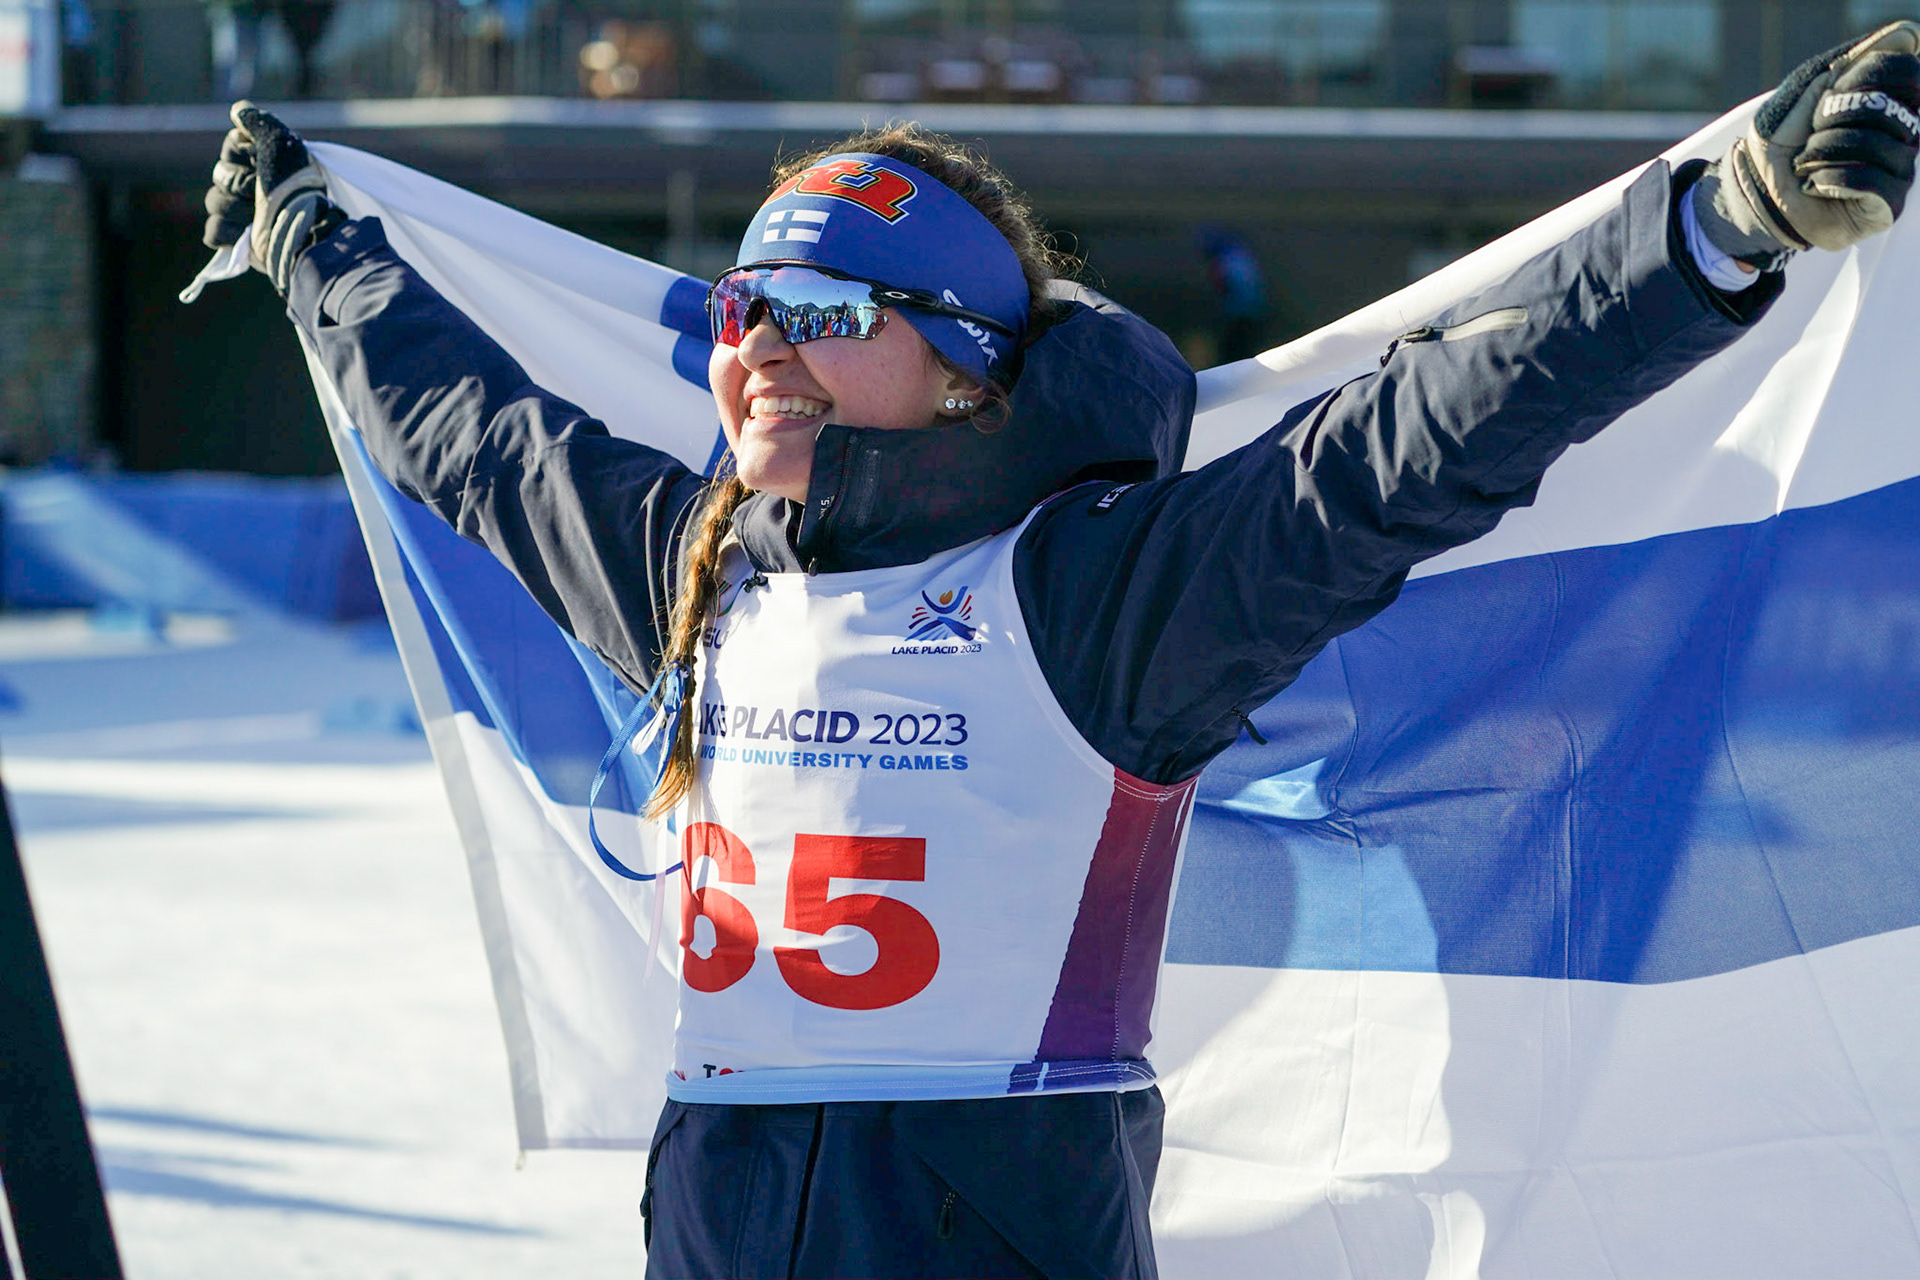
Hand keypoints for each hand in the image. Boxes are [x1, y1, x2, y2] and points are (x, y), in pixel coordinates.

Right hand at [200, 100, 332, 292]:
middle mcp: (254, 187)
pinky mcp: (242, 241)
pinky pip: (213, 232)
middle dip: (238, 183)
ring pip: (214, 203)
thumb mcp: (282, 143)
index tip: (259, 160)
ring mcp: (247, 215)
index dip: (241, 155)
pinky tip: (245, 233)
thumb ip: (259, 122)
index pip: (231, 150)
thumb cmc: (297, 184)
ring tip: (258, 214)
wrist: (305, 229)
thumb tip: (238, 108)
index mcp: (264, 164)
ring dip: (234, 208)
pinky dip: (227, 233)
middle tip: (260, 191)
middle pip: (219, 177)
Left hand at [1695, 21, 1919, 266]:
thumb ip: (1840, 70)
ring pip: (1877, 146)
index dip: (1864, 79)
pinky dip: (1834, 180)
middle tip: (1810, 136)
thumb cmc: (1783, 147)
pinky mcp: (1887, 206)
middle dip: (1833, 119)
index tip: (1829, 94)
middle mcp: (1903, 136)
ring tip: (1806, 165)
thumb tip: (1901, 35)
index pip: (1905, 72)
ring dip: (1825, 152)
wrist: (1759, 195)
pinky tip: (1816, 186)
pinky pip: (1874, 182)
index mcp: (1888, 105)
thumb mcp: (1801, 101)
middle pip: (1885, 109)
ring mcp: (1898, 171)